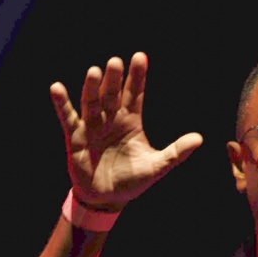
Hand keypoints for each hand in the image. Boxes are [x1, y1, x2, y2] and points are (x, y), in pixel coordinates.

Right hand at [49, 52, 201, 209]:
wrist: (107, 199)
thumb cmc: (132, 181)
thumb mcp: (156, 167)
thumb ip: (176, 152)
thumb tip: (199, 138)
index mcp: (131, 121)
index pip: (135, 94)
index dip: (137, 77)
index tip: (140, 57)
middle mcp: (111, 118)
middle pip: (112, 93)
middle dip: (114, 78)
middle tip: (116, 62)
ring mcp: (93, 126)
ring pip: (91, 101)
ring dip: (92, 87)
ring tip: (95, 72)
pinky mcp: (76, 137)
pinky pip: (67, 118)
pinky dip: (62, 104)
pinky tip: (57, 88)